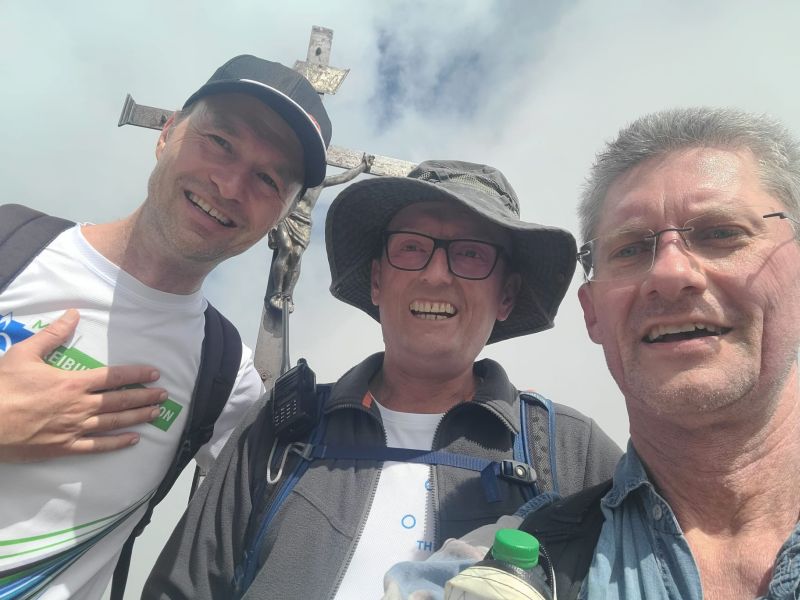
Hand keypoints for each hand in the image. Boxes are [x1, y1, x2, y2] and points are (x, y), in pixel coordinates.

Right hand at [0, 309, 166, 461]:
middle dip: (145, 397)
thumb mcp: (25, 354)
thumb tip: (73, 314)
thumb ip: (53, 334)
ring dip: (138, 417)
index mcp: (73, 383)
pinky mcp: (64, 447)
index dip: (137, 375)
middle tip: (164, 395)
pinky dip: (117, 443)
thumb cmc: (1, 387)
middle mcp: (80, 406)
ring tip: (156, 414)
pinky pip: (97, 446)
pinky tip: (133, 440)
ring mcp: (74, 429)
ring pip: (114, 423)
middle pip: (120, 401)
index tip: (154, 374)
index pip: (114, 377)